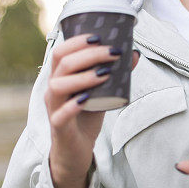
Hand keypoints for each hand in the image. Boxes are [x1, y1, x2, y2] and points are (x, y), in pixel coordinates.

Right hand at [44, 33, 139, 187]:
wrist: (76, 150)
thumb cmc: (86, 116)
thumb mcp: (102, 92)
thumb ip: (115, 74)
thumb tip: (134, 54)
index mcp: (61, 77)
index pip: (61, 51)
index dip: (78, 41)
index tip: (99, 37)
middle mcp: (53, 89)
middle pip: (62, 63)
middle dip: (89, 54)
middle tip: (113, 52)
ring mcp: (54, 107)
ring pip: (58, 85)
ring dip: (83, 77)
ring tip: (105, 74)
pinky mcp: (58, 126)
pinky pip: (60, 114)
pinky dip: (73, 105)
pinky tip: (87, 99)